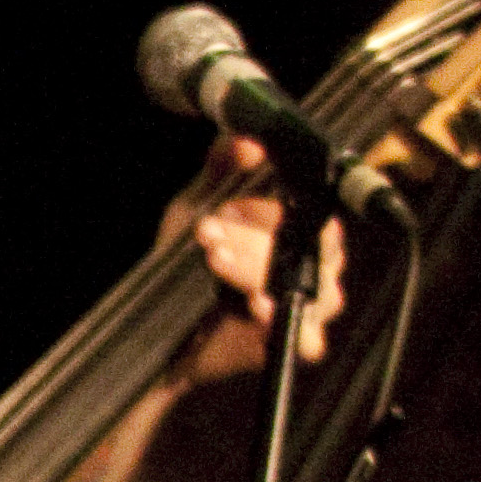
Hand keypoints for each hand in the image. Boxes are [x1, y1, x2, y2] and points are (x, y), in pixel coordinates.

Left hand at [169, 139, 348, 387]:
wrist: (164, 326)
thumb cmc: (190, 265)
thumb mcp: (196, 207)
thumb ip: (221, 166)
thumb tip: (247, 140)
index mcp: (301, 232)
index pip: (313, 212)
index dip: (268, 209)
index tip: (225, 208)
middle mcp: (315, 267)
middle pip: (315, 246)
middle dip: (255, 236)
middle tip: (209, 232)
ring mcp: (310, 306)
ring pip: (308, 284)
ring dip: (256, 267)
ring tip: (214, 259)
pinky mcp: (294, 342)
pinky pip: (308, 334)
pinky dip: (281, 317)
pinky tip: (253, 304)